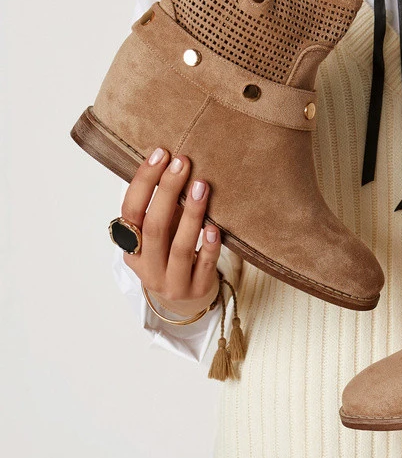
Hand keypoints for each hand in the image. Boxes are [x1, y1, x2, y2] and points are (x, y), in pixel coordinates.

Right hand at [119, 146, 221, 317]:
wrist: (185, 302)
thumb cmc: (171, 256)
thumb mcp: (159, 234)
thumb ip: (162, 207)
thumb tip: (173, 162)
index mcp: (132, 248)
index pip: (131, 212)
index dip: (143, 182)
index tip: (160, 155)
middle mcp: (148, 267)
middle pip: (155, 227)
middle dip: (167, 191)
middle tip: (182, 163)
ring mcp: (172, 282)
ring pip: (180, 247)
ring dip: (191, 214)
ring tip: (201, 186)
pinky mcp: (197, 290)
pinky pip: (204, 266)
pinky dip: (209, 246)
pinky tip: (215, 226)